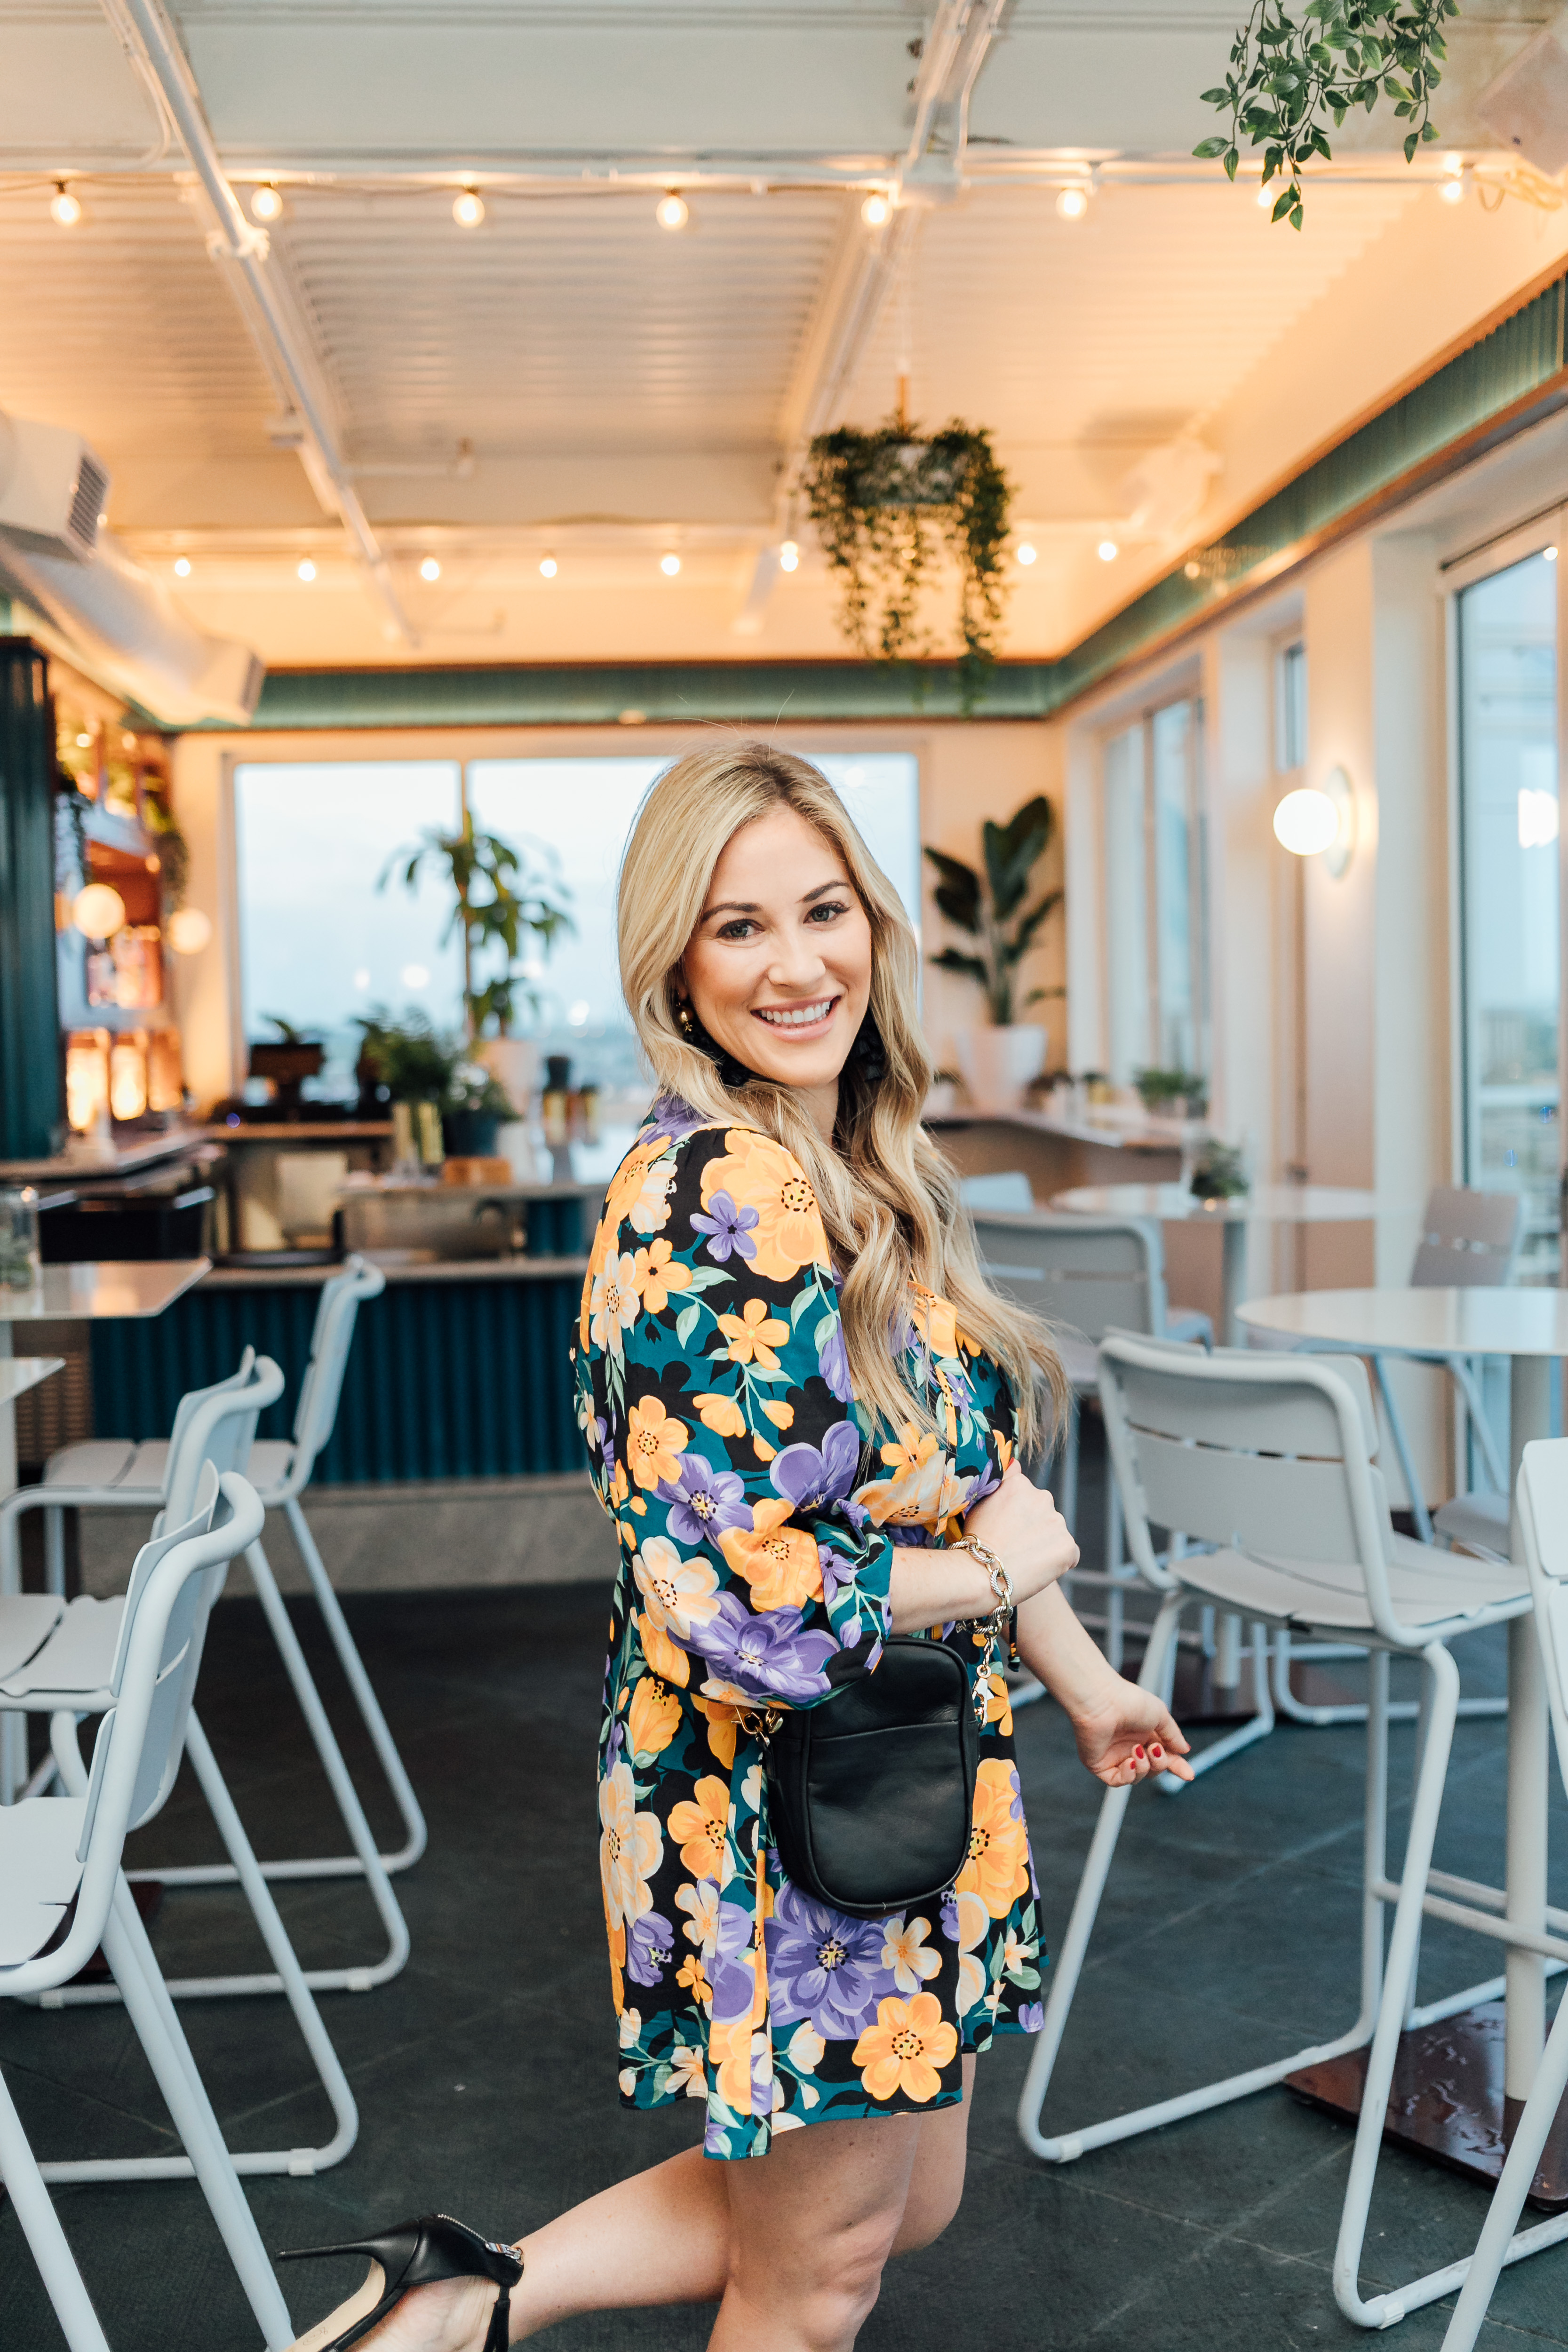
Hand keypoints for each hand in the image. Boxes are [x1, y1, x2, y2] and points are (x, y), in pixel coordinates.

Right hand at [963, 1460, 1078, 1609]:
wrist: (981, 1573)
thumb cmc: (976, 1541)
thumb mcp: (981, 1503)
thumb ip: (1002, 1482)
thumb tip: (1016, 1463)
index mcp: (1020, 1484)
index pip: (1027, 1500)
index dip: (1016, 1519)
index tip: (1004, 1532)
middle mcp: (1043, 1497)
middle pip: (1042, 1515)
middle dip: (1033, 1529)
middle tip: (1013, 1547)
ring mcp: (1057, 1522)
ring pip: (1055, 1534)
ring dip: (1044, 1545)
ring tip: (1023, 1560)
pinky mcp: (1068, 1546)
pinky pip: (1067, 1555)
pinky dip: (1057, 1563)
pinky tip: (1036, 1570)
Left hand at [1065, 1673, 1193, 1787]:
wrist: (1102, 1701)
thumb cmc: (1128, 1701)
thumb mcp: (1160, 1715)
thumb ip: (1173, 1735)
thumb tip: (1185, 1750)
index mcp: (1144, 1733)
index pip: (1164, 1755)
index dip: (1176, 1765)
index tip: (1188, 1774)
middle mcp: (1129, 1744)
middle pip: (1153, 1768)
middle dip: (1160, 1764)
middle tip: (1156, 1749)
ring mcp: (1114, 1755)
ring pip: (1138, 1776)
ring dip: (1144, 1767)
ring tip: (1139, 1750)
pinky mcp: (1099, 1764)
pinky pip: (1118, 1781)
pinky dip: (1128, 1775)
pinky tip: (1130, 1762)